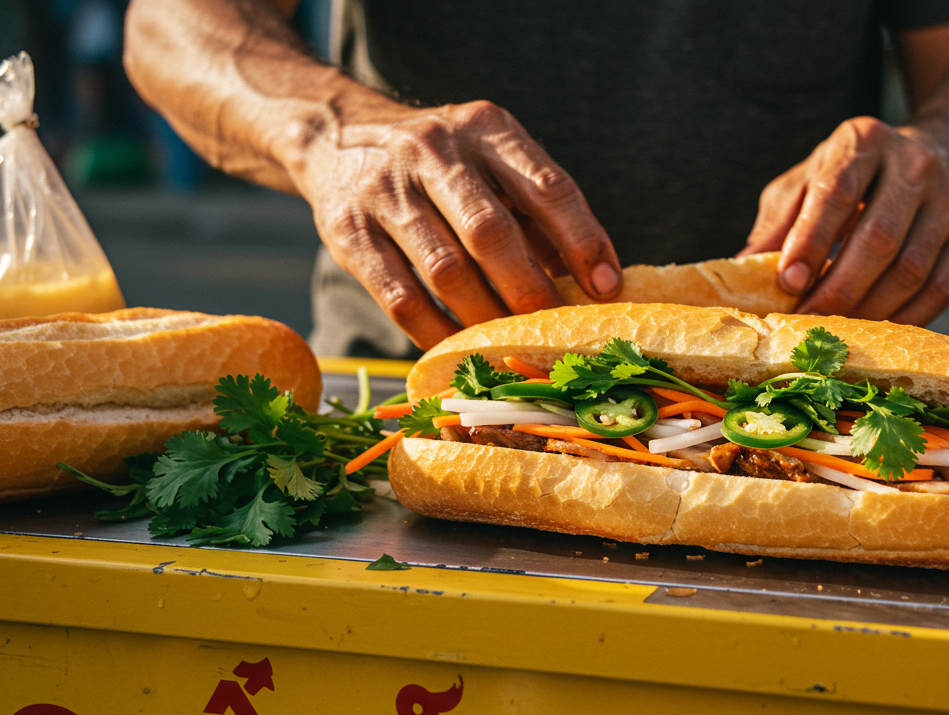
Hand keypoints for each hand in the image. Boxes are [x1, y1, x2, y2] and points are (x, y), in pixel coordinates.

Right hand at [292, 99, 620, 348]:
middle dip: (530, 290)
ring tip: (512, 343)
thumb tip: (593, 281)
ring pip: (446, 272)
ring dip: (486, 317)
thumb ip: (539, 211)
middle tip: (554, 326)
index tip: (606, 286)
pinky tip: (462, 346)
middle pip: (491, 233)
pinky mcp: (348, 233)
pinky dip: (438, 331)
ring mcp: (385, 191)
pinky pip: (401, 299)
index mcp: (486, 129)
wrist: (337, 137)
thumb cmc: (445, 164)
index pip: (546, 187)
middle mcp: (433, 151)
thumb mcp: (494, 161)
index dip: (582, 240)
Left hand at [738, 116, 948, 325]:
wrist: (932, 164)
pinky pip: (942, 288)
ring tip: (838, 333)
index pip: (837, 192)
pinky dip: (908, 318)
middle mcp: (915, 164)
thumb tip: (742, 271)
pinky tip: (878, 332)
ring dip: (871, 309)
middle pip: (877, 238)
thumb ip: (778, 223)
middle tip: (808, 323)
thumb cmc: (850, 181)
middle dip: (839, 288)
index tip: (788, 282)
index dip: (812, 240)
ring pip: (911, 268)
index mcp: (864, 141)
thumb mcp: (806, 184)